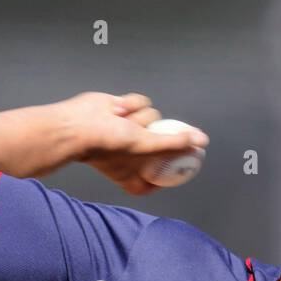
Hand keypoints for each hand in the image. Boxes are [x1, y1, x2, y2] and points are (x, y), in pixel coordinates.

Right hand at [60, 91, 208, 195]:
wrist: (79, 125)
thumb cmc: (108, 144)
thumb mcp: (146, 147)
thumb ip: (175, 144)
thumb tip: (201, 142)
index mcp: (137, 173)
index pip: (160, 178)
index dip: (170, 170)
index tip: (180, 161)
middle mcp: (134, 153)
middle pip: (164, 140)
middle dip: (154, 133)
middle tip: (147, 132)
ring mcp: (130, 130)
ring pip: (153, 116)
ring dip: (140, 117)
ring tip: (123, 121)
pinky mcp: (125, 110)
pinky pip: (142, 102)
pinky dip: (131, 104)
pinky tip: (117, 109)